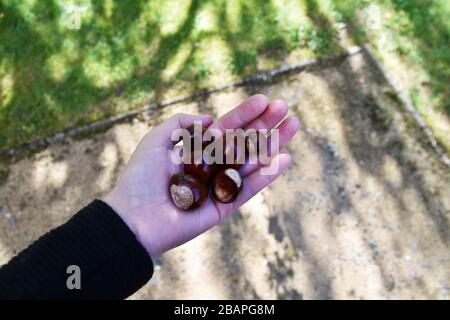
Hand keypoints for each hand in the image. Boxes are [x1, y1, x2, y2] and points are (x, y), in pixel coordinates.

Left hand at [104, 94, 299, 257]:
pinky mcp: (224, 207)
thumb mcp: (155, 140)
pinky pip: (248, 189)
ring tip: (292, 126)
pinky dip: (266, 175)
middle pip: (244, 142)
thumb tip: (211, 120)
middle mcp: (211, 166)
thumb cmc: (141, 178)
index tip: (265, 100)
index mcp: (197, 150)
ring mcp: (220, 186)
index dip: (245, 114)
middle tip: (285, 108)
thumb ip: (180, 124)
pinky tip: (283, 158)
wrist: (134, 219)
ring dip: (273, 145)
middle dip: (265, 125)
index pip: (227, 128)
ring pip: (251, 162)